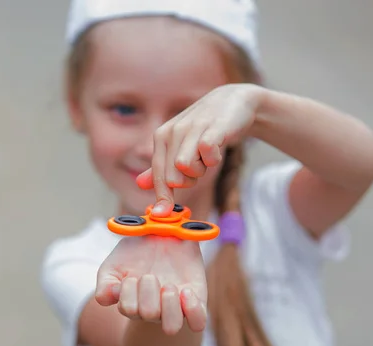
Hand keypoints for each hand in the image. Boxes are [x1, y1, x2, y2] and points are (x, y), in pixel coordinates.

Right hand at [95, 236, 207, 334]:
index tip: (130, 276)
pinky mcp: (196, 300)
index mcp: (131, 303)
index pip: (128, 309)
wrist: (163, 232)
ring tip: (169, 286)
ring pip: (172, 327)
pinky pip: (197, 321)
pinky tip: (186, 291)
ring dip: (169, 305)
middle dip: (148, 291)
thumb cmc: (136, 251)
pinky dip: (192, 310)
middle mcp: (153, 309)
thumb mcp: (114, 262)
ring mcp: (175, 306)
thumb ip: (105, 282)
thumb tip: (107, 298)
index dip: (128, 293)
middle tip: (150, 275)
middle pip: (148, 315)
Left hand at [136, 84, 261, 215]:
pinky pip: (206, 154)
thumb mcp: (180, 146)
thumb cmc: (205, 128)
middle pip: (173, 179)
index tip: (162, 215)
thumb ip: (161, 166)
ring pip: (186, 169)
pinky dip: (214, 159)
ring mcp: (191, 129)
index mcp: (161, 138)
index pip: (158, 176)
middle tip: (200, 165)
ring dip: (202, 170)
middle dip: (189, 180)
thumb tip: (139, 185)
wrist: (233, 102)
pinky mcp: (212, 128)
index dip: (162, 198)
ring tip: (208, 155)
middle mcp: (172, 132)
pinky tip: (218, 148)